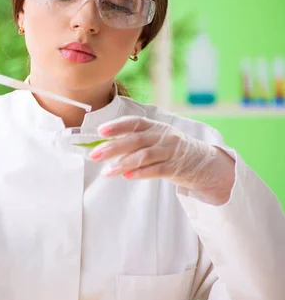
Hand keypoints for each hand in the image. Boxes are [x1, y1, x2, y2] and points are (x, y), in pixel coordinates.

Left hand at [89, 116, 235, 204]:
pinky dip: (141, 173)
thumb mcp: (155, 138)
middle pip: (135, 140)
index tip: (100, 131)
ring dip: (123, 164)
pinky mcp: (176, 168)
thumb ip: (133, 140)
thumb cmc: (170, 150)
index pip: (134, 122)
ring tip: (107, 172)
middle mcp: (162, 136)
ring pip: (144, 156)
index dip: (117, 126)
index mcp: (155, 126)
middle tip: (95, 155)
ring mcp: (170, 151)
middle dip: (113, 147)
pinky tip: (127, 176)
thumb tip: (103, 146)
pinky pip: (157, 170)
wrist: (204, 162)